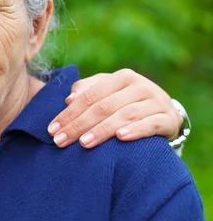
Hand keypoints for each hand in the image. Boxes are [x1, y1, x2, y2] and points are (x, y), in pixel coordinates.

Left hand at [47, 69, 182, 148]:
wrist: (165, 114)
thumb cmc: (127, 103)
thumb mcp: (107, 94)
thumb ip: (87, 92)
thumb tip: (69, 98)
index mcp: (122, 77)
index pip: (89, 96)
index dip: (69, 113)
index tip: (52, 129)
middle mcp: (140, 86)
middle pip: (103, 106)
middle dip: (78, 125)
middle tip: (60, 141)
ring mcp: (156, 101)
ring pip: (124, 115)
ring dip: (102, 130)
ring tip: (84, 143)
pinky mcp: (169, 118)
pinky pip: (151, 124)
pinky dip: (136, 130)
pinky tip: (121, 137)